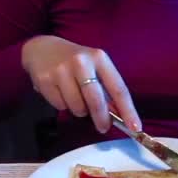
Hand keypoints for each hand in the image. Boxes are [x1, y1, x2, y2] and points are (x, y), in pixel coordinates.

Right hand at [21, 35, 140, 132]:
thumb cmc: (74, 62)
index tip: (135, 128)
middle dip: (102, 119)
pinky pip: (60, 106)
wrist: (41, 49)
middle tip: (103, 127)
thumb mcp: (94, 67)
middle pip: (97, 101)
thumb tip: (118, 116)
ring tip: (75, 98)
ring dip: (79, 110)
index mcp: (99, 58)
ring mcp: (61, 71)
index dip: (128, 111)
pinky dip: (63, 105)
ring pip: (78, 107)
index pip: (118, 89)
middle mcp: (81, 62)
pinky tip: (60, 92)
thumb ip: (106, 89)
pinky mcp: (45, 80)